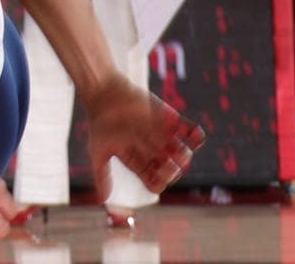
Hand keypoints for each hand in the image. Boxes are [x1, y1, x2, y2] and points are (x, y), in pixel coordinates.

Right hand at [80, 75, 202, 197]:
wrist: (105, 94)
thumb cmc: (100, 124)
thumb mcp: (98, 151)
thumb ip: (101, 175)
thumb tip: (103, 200)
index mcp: (138, 161)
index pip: (156, 181)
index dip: (160, 182)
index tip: (156, 175)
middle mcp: (153, 151)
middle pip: (172, 170)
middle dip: (173, 171)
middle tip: (169, 164)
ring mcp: (164, 136)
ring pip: (183, 153)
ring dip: (185, 156)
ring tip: (180, 152)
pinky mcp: (171, 120)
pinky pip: (191, 131)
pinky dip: (197, 135)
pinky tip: (194, 137)